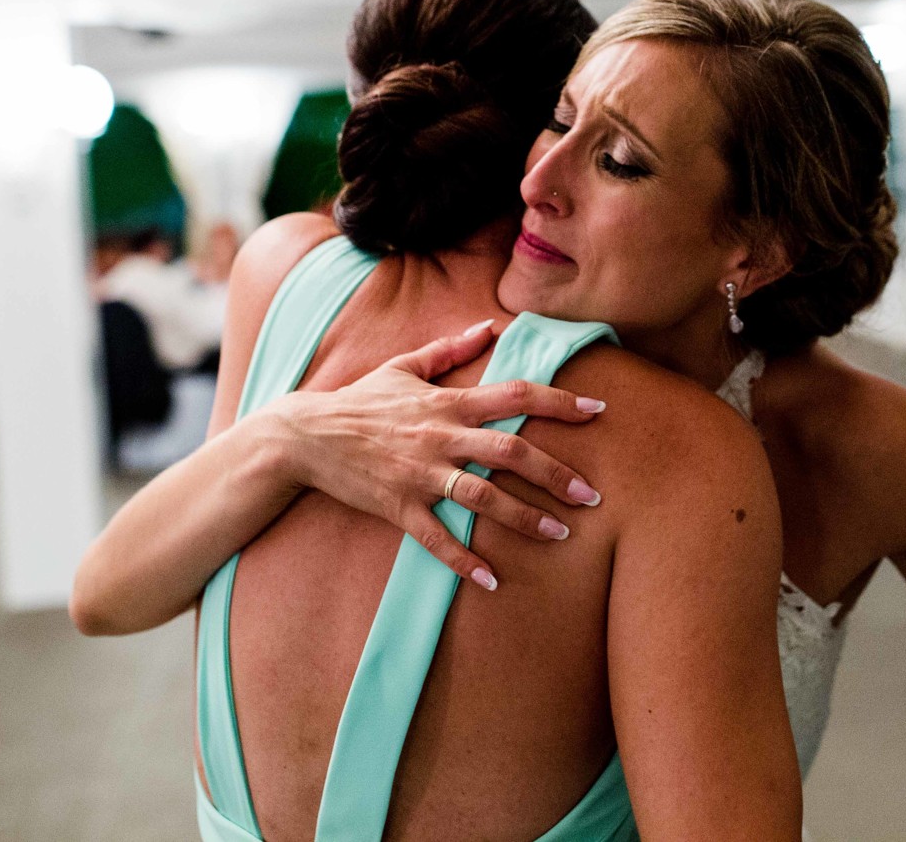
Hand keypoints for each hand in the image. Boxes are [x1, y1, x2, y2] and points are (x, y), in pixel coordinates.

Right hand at [267, 321, 604, 588]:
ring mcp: (419, 474)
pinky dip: (464, 560)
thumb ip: (451, 349)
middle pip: (510, 452)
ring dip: (525, 519)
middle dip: (555, 473)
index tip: (598, 411)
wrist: (307, 436)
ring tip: (561, 535)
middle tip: (592, 494)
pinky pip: (436, 537)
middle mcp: (440, 437)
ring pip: (482, 498)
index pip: (515, 395)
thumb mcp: (404, 366)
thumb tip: (490, 326)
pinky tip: (491, 579)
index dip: (559, 402)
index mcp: (447, 402)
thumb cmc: (361, 400)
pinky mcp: (398, 507)